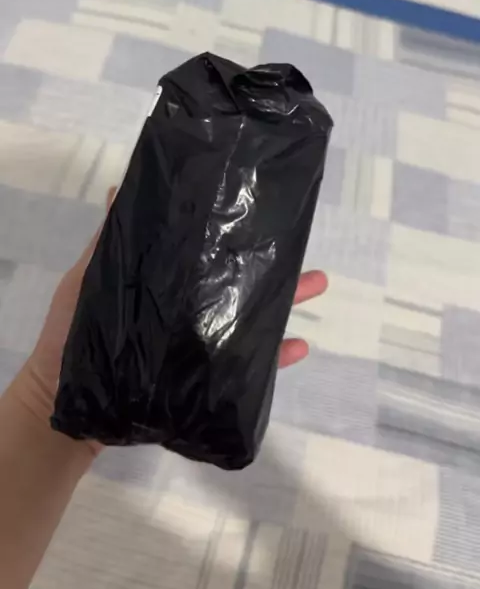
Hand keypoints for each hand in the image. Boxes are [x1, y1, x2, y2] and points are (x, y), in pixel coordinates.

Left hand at [19, 189, 327, 432]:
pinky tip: (299, 347)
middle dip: (277, 268)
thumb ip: (109, 243)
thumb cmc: (72, 335)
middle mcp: (191, 311)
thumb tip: (119, 189)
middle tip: (309, 252)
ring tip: (318, 283)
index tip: (265, 212)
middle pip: (240, 285)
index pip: (209, 254)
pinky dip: (273, 359)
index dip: (237, 237)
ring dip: (286, 304)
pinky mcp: (201, 380)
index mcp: (169, 284)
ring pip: (252, 322)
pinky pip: (245, 371)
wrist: (65, 400)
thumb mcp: (88, 281)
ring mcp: (199, 345)